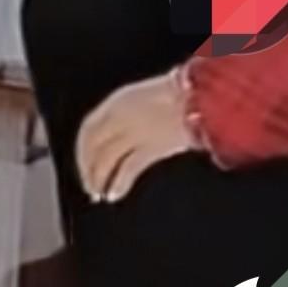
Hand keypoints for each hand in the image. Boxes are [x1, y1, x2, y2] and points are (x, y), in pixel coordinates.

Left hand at [76, 71, 196, 203]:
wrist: (204, 92)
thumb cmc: (183, 93)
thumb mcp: (149, 98)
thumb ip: (133, 114)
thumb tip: (120, 136)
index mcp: (118, 100)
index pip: (88, 128)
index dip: (83, 150)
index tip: (84, 164)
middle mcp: (122, 114)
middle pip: (93, 146)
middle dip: (87, 168)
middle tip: (89, 185)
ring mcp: (137, 130)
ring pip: (107, 158)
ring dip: (99, 178)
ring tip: (99, 194)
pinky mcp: (153, 147)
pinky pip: (128, 168)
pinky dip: (119, 183)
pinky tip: (115, 194)